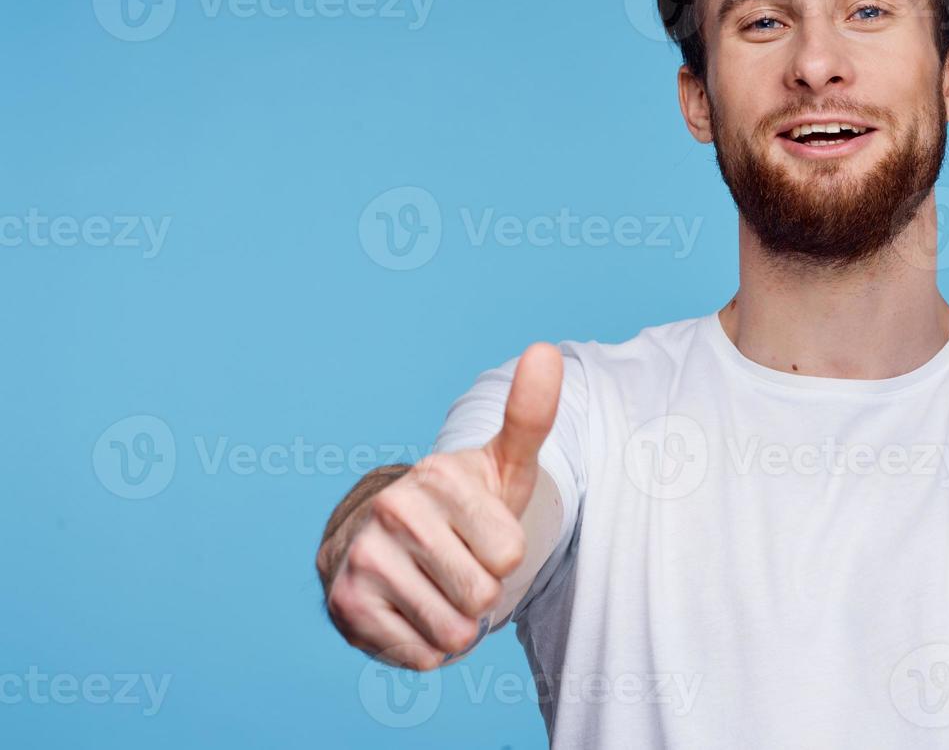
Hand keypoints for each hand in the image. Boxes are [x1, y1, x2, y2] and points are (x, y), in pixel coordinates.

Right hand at [324, 342, 562, 669]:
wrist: (384, 541)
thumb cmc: (461, 505)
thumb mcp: (502, 464)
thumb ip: (530, 415)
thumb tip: (546, 350)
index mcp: (438, 475)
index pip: (509, 553)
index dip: (504, 555)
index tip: (479, 535)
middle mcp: (394, 511)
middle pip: (483, 596)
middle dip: (481, 593)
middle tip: (456, 565)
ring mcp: (364, 559)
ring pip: (454, 631)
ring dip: (456, 624)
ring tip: (435, 589)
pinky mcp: (346, 607)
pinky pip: (421, 655)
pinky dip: (425, 645)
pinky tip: (409, 611)